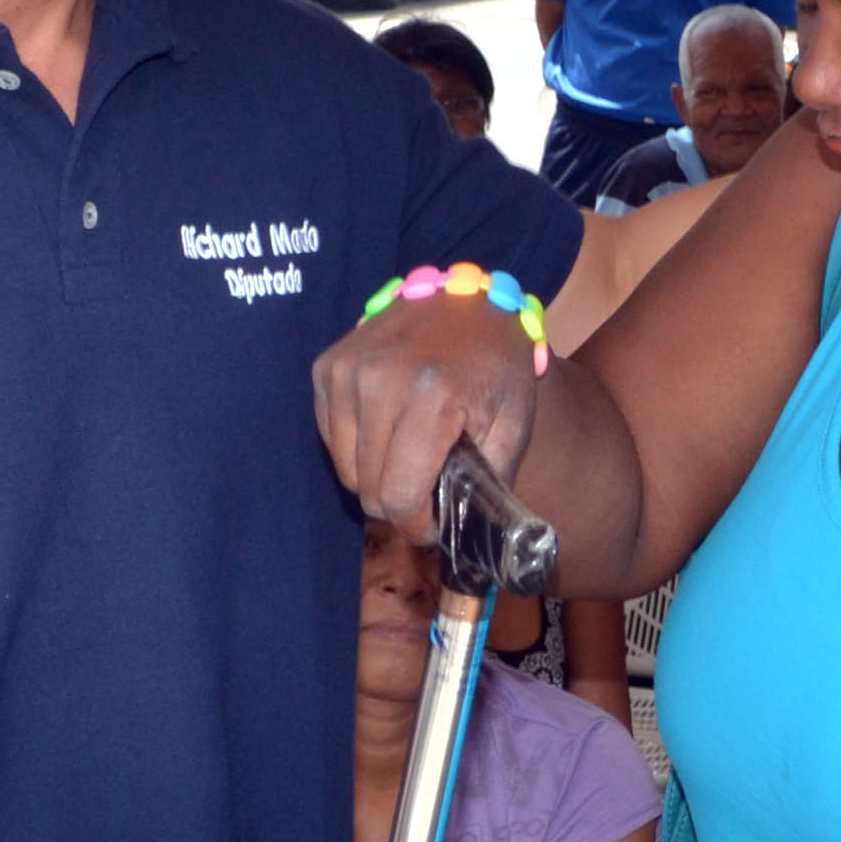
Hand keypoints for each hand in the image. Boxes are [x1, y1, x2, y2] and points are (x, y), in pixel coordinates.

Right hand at [312, 292, 542, 541]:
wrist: (467, 299)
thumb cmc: (497, 365)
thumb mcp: (513, 423)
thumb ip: (493, 483)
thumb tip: (473, 542)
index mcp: (433, 396)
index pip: (399, 496)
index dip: (417, 524)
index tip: (435, 521)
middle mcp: (380, 380)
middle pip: (369, 489)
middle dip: (399, 505)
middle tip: (426, 492)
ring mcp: (347, 370)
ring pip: (346, 469)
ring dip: (377, 477)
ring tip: (410, 457)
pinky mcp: (327, 367)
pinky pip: (331, 439)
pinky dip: (358, 448)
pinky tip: (389, 428)